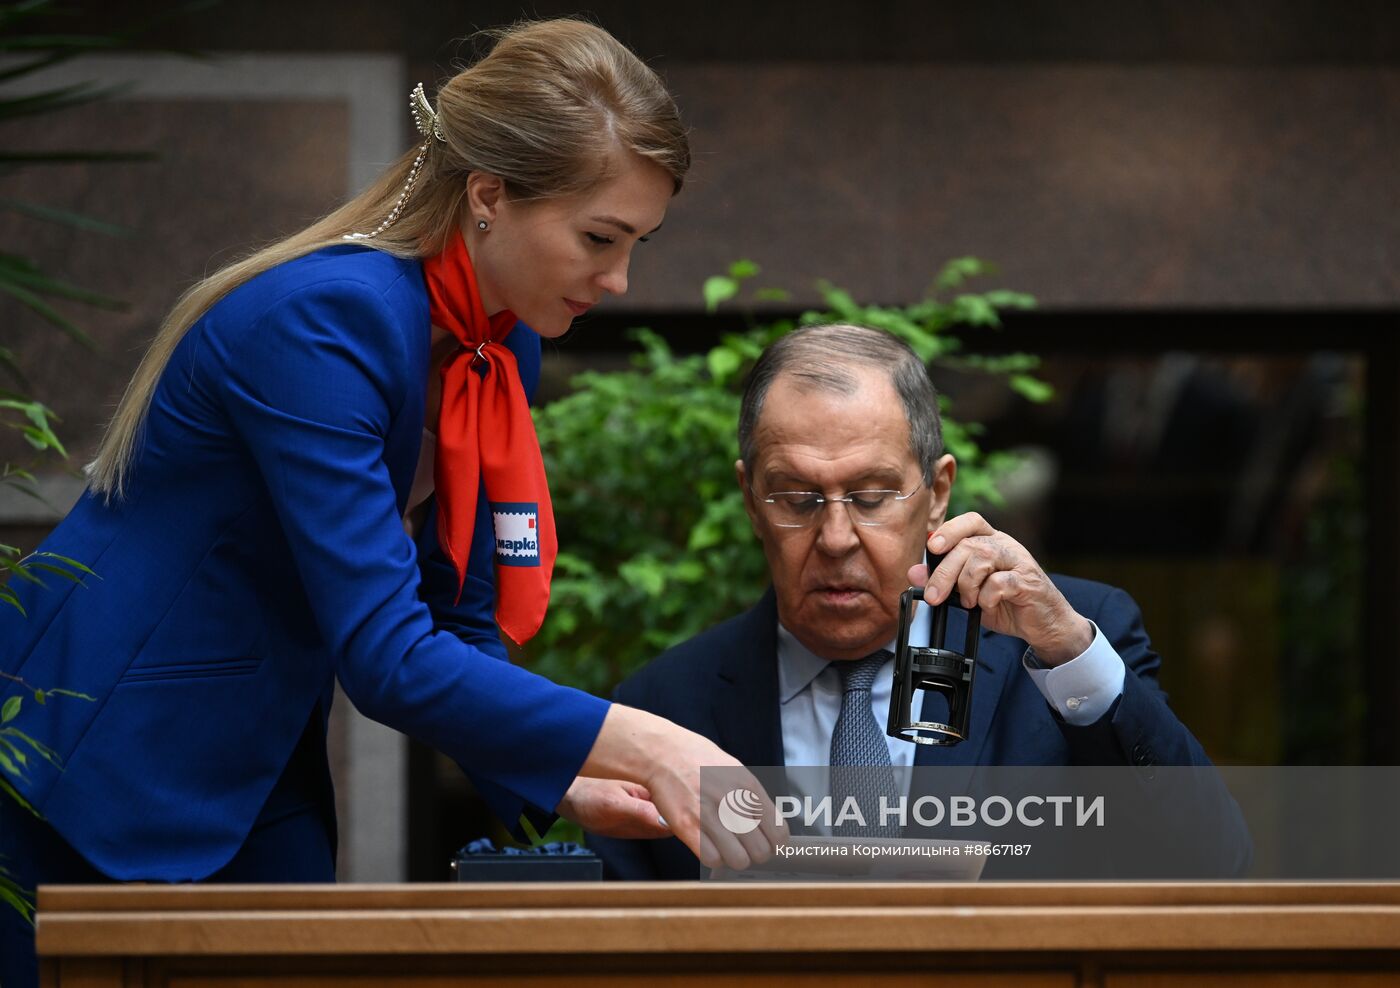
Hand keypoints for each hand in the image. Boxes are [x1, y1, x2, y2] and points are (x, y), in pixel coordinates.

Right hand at [579, 705, 788, 870]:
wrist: (664, 753)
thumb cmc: (698, 760)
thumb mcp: (735, 771)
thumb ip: (752, 797)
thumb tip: (770, 824)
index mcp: (749, 788)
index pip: (779, 833)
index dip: (773, 844)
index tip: (765, 843)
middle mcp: (733, 802)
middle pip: (761, 851)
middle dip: (754, 855)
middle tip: (743, 849)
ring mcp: (710, 814)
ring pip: (738, 860)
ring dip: (733, 859)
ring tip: (725, 850)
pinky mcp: (688, 826)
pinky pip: (712, 859)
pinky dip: (712, 858)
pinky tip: (708, 847)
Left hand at [908, 512, 1092, 665]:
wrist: (1042, 624)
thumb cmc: (1006, 603)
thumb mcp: (968, 592)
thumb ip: (943, 580)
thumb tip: (914, 573)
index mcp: (991, 541)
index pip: (971, 521)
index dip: (950, 529)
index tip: (932, 547)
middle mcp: (1006, 546)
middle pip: (970, 545)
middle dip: (946, 571)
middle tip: (934, 594)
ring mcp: (1019, 562)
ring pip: (984, 557)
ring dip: (966, 583)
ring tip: (967, 601)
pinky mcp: (1028, 582)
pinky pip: (1000, 581)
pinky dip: (986, 596)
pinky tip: (985, 605)